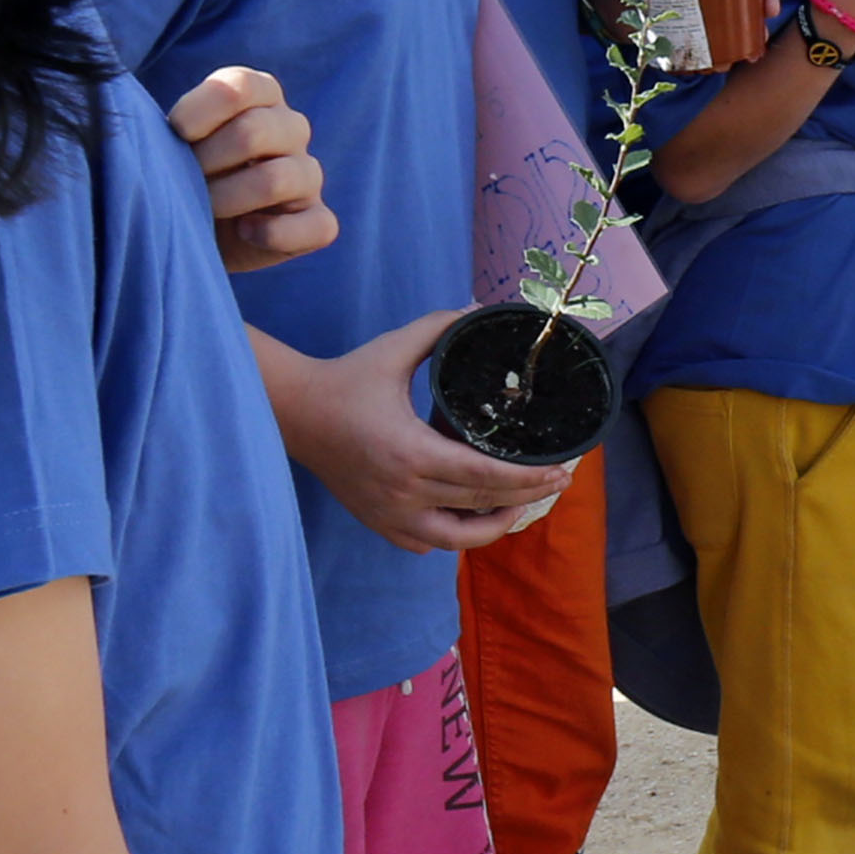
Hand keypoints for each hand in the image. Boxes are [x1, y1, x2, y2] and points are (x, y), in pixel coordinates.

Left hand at [166, 65, 335, 272]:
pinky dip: (273, 234)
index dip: (199, 111)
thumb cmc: (182, 173)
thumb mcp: (172, 140)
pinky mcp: (318, 221)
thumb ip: (174, 125)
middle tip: (181, 180)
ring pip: (277, 179)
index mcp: (260, 94)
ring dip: (227, 199)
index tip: (174, 133)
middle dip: (205, 162)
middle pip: (254, 132)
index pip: (239, 87)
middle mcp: (290, 128)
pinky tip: (244, 233)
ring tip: (203, 209)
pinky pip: (315, 226)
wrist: (196, 227)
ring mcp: (308, 174)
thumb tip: (167, 131)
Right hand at [268, 311, 571, 551]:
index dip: (528, 479)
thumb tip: (480, 310)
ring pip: (456, 539)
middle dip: (526, 497)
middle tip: (557, 483)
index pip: (484, 477)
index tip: (561, 473)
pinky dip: (453, 536)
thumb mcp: (394, 348)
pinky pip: (424, 543)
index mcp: (412, 453)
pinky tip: (472, 517)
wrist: (294, 412)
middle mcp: (403, 492)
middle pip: (480, 506)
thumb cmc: (346, 379)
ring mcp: (388, 514)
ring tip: (519, 505)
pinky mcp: (377, 522)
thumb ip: (440, 328)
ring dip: (493, 527)